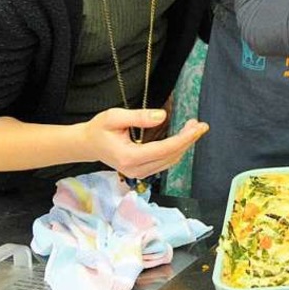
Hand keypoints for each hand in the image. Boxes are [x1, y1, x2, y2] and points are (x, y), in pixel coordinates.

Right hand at [83, 108, 209, 178]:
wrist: (88, 144)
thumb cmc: (99, 129)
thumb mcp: (115, 117)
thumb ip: (139, 116)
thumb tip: (162, 116)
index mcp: (128, 157)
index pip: (164, 149)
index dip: (184, 138)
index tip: (197, 127)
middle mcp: (135, 169)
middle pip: (170, 156)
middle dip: (188, 140)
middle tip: (201, 125)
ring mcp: (139, 173)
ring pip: (170, 161)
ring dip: (185, 145)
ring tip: (194, 127)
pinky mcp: (142, 171)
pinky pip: (165, 162)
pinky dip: (177, 150)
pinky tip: (183, 138)